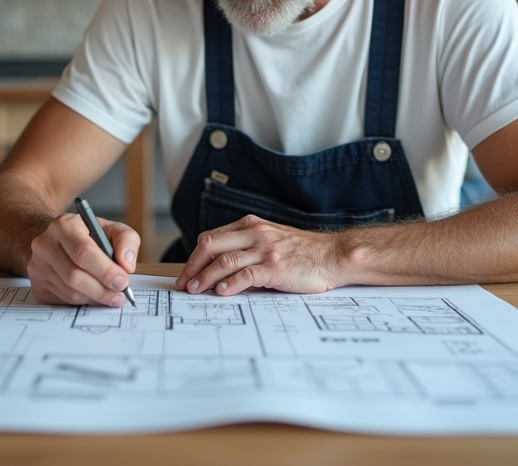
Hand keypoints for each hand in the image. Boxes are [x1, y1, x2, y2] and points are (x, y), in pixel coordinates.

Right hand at [26, 212, 138, 305]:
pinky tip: (93, 295)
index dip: (105, 271)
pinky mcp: (37, 284)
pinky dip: (83, 301)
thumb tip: (126, 264)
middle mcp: (45, 244)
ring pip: (70, 292)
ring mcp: (37, 266)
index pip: (83, 252)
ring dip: (95, 298)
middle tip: (120, 295)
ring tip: (111, 296)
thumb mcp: (111, 228)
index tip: (123, 281)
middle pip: (74, 276)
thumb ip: (126, 240)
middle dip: (102, 290)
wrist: (56, 239)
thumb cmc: (87, 235)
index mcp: (63, 225)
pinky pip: (63, 300)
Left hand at [175, 215, 343, 295]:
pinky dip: (230, 283)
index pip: (211, 238)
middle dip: (192, 266)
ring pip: (224, 260)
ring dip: (205, 277)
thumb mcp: (271, 239)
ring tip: (195, 290)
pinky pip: (246, 274)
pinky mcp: (276, 267)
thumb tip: (219, 267)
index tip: (186, 273)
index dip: (194, 257)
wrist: (333, 255)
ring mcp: (265, 249)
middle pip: (211, 245)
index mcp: (251, 225)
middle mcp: (255, 234)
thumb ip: (248, 245)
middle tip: (184, 284)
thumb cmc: (303, 252)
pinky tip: (221, 291)